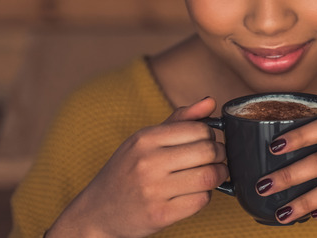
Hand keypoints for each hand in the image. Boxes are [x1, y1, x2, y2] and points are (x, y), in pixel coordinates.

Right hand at [47, 97, 227, 237]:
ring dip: (218, 176)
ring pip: (209, 177)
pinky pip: (201, 201)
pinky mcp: (160, 214)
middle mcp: (148, 162)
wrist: (97, 211)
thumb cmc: (126, 172)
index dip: (210, 136)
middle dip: (219, 155)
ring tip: (211, 176)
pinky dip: (205, 197)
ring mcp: (153, 190)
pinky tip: (194, 193)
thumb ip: (179, 120)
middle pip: (208, 151)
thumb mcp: (144, 141)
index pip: (199, 128)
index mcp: (145, 138)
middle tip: (214, 160)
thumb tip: (211, 102)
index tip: (207, 142)